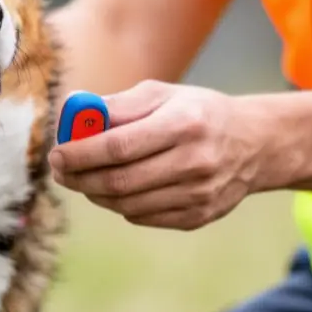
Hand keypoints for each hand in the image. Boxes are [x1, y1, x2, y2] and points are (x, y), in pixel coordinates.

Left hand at [48, 81, 257, 230]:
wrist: (254, 144)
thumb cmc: (197, 112)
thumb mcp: (162, 95)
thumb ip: (116, 105)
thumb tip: (71, 113)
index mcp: (184, 123)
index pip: (118, 146)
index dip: (80, 154)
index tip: (57, 154)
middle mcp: (195, 161)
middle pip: (119, 181)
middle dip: (79, 178)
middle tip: (59, 171)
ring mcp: (199, 193)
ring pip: (127, 204)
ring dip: (95, 193)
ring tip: (82, 179)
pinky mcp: (199, 216)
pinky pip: (143, 216)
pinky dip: (121, 204)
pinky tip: (115, 189)